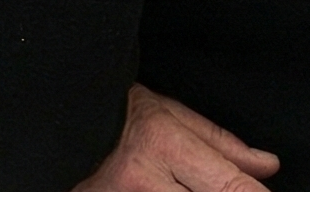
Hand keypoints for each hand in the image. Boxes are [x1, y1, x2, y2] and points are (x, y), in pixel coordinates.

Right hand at [73, 85, 278, 190]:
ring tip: (177, 182)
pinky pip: (153, 212)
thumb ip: (220, 142)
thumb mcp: (166, 111)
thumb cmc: (111, 114)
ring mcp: (125, 199)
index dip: (254, 195)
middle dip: (220, 194)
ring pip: (187, 207)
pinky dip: (164, 199)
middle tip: (202, 181)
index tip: (257, 192)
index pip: (233, 188)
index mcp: (162, 144)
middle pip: (212, 201)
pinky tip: (159, 188)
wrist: (56, 124)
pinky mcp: (108, 205)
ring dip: (192, 197)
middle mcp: (143, 180)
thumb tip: (266, 167)